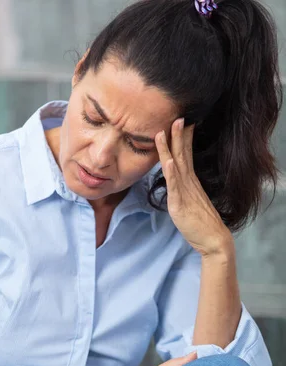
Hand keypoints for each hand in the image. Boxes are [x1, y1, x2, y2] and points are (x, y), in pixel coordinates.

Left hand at [155, 119, 232, 256]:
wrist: (212, 238)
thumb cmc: (201, 221)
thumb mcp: (190, 200)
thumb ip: (183, 188)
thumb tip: (177, 179)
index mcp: (191, 180)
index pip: (186, 154)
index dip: (183, 137)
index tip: (181, 120)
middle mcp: (188, 182)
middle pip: (182, 154)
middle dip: (178, 134)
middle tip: (177, 116)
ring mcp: (185, 192)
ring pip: (175, 165)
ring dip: (169, 148)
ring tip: (164, 131)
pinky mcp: (180, 203)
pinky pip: (175, 185)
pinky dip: (171, 172)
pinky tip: (168, 161)